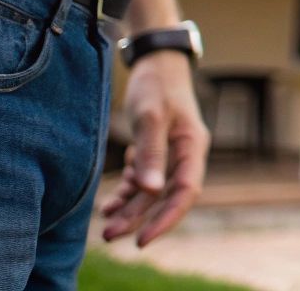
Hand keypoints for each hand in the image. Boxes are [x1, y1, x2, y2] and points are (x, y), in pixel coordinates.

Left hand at [99, 51, 208, 246]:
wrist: (156, 59)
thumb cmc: (157, 83)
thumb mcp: (151, 116)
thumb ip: (151, 153)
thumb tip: (150, 190)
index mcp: (193, 146)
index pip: (186, 192)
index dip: (166, 218)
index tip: (142, 239)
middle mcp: (186, 153)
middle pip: (166, 196)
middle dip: (140, 218)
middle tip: (110, 236)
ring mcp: (172, 152)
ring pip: (153, 190)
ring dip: (131, 208)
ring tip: (106, 224)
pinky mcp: (156, 149)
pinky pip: (144, 178)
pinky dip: (127, 191)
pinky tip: (109, 203)